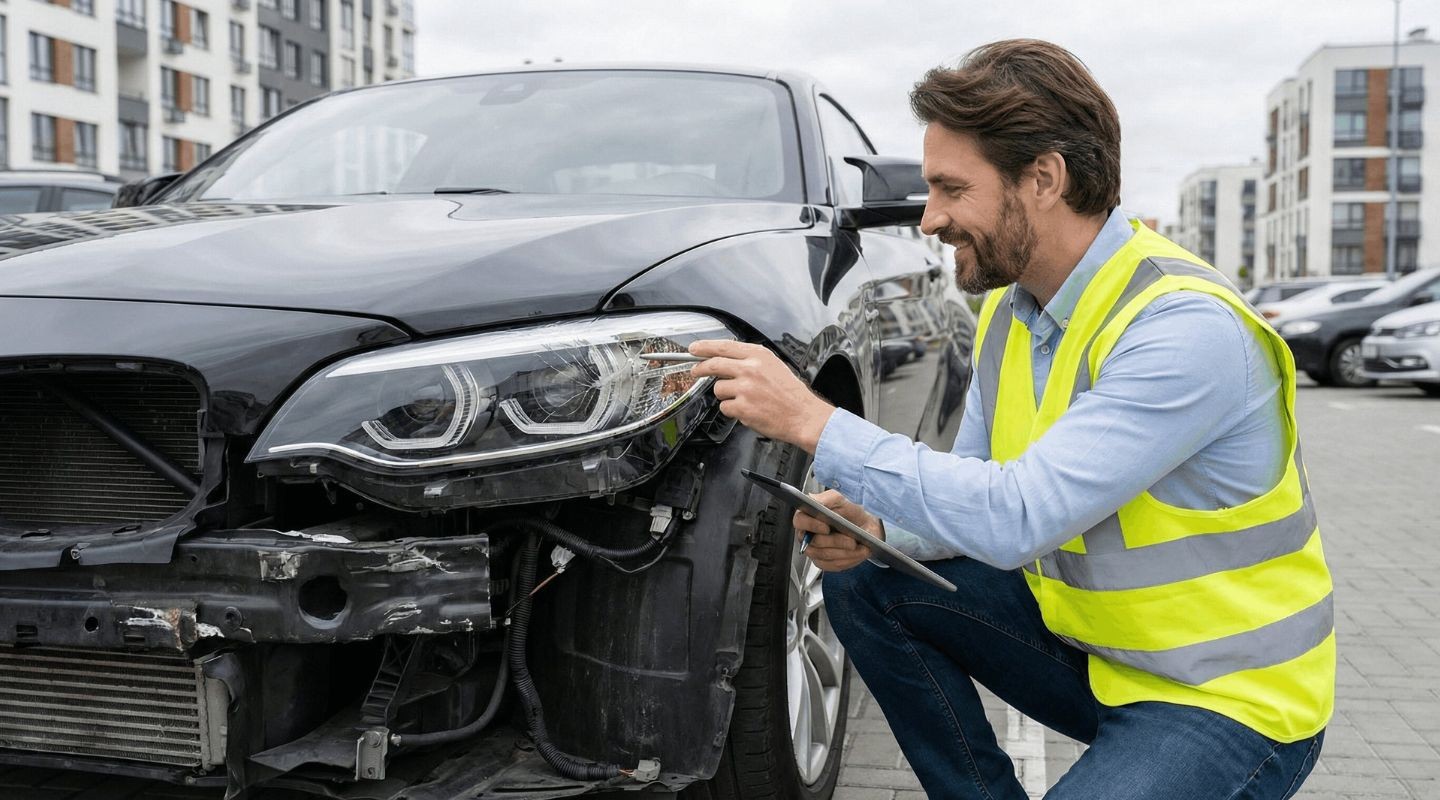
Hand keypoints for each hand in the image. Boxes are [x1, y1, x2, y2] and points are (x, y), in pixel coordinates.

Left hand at [688, 340, 835, 452]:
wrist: (803, 416)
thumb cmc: (791, 394)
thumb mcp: (774, 366)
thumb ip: (751, 361)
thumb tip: (726, 360)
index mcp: (759, 356)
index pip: (724, 346)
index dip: (705, 347)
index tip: (695, 349)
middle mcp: (751, 369)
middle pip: (714, 364)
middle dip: (700, 368)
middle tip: (695, 371)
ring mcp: (745, 388)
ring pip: (718, 388)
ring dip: (726, 395)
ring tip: (744, 399)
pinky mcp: (742, 407)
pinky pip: (725, 407)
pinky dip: (733, 410)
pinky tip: (748, 410)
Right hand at [791, 489, 883, 571]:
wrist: (864, 526)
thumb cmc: (850, 512)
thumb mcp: (839, 499)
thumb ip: (827, 499)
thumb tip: (815, 503)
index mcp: (807, 516)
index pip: (800, 521)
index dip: (811, 525)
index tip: (826, 527)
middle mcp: (807, 535)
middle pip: (814, 543)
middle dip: (835, 542)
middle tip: (851, 540)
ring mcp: (814, 550)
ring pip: (825, 555)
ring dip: (845, 552)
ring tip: (859, 546)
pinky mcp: (824, 562)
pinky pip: (833, 565)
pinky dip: (848, 560)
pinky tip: (858, 552)